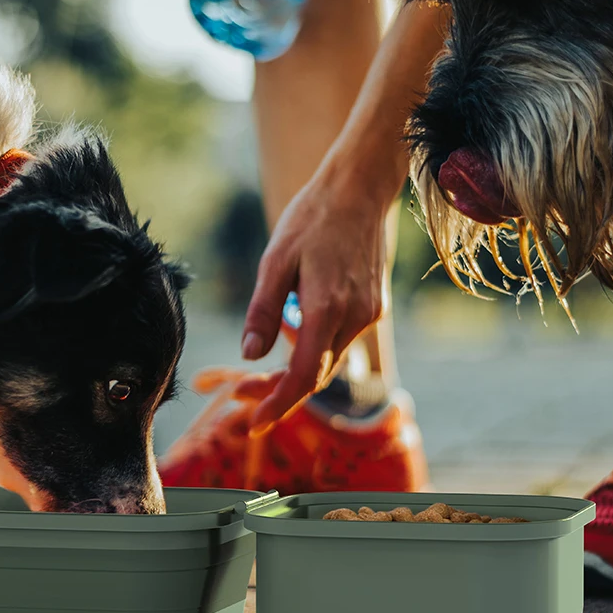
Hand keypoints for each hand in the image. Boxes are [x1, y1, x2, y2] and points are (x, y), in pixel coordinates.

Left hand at [241, 157, 391, 433]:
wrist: (360, 189)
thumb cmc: (312, 218)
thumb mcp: (275, 260)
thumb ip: (263, 311)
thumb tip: (250, 355)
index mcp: (327, 308)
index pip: (302, 376)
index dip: (277, 404)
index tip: (252, 424)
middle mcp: (354, 318)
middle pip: (314, 375)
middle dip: (277, 391)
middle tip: (239, 392)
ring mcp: (368, 313)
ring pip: (327, 360)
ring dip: (294, 371)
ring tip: (255, 371)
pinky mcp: (373, 307)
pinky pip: (338, 340)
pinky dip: (313, 349)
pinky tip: (290, 333)